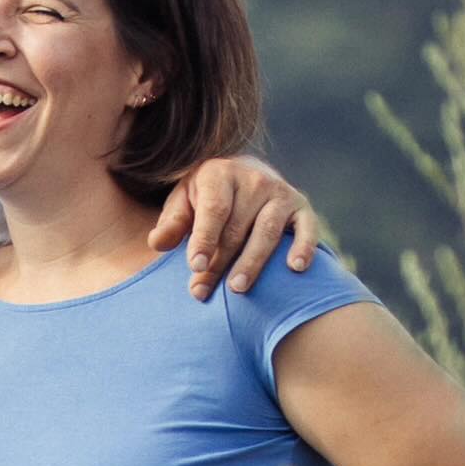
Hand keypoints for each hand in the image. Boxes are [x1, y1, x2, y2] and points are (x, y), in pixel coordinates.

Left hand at [147, 157, 318, 298]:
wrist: (245, 173)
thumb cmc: (206, 197)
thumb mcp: (183, 202)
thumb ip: (171, 223)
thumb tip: (157, 244)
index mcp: (219, 174)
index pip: (213, 210)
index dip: (203, 239)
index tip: (195, 267)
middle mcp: (253, 180)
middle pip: (236, 228)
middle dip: (218, 263)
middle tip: (201, 292)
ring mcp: (280, 192)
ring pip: (266, 232)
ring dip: (252, 263)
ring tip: (237, 288)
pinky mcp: (302, 206)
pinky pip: (307, 228)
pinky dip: (304, 247)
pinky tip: (296, 268)